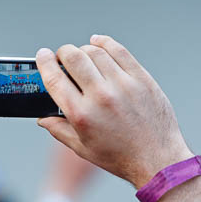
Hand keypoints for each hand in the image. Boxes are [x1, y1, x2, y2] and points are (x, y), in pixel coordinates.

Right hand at [36, 35, 193, 188]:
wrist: (158, 159)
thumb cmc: (120, 156)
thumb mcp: (83, 148)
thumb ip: (59, 130)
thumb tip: (42, 118)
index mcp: (82, 115)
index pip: (54, 79)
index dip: (44, 62)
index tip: (42, 56)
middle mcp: (101, 96)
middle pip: (73, 58)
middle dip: (63, 52)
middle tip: (63, 56)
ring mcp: (123, 85)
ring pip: (95, 51)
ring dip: (83, 49)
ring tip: (82, 55)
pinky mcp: (141, 78)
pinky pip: (119, 51)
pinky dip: (104, 42)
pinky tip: (98, 42)